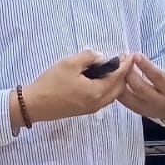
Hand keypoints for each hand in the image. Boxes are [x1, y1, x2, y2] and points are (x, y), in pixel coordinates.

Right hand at [21, 50, 136, 123]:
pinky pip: (103, 99)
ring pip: (111, 96)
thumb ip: (88, 57)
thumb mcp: (69, 63)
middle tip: (122, 60)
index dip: (125, 65)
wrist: (34, 105)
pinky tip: (101, 79)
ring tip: (113, 68)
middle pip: (118, 89)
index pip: (118, 77)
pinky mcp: (84, 110)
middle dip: (123, 74)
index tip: (130, 55)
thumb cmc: (51, 83)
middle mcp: (97, 103)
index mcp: (96, 92)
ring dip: (116, 82)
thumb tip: (101, 57)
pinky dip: (107, 89)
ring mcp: (91, 109)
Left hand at [119, 52, 164, 119]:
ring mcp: (147, 108)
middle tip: (123, 58)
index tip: (136, 55)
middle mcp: (158, 101)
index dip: (146, 67)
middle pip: (140, 88)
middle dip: (130, 72)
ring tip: (117, 66)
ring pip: (129, 96)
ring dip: (121, 81)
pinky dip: (118, 90)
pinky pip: (124, 101)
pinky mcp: (138, 110)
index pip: (157, 78)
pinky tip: (114, 78)